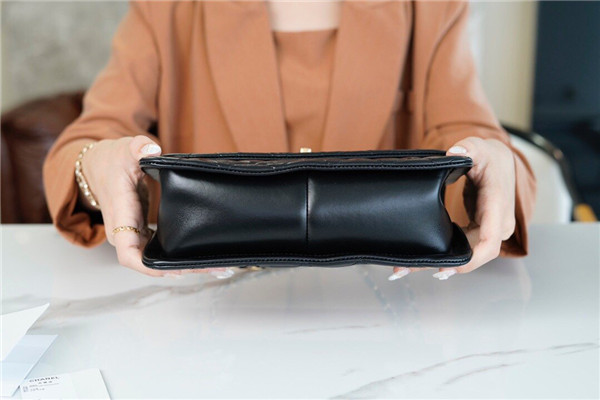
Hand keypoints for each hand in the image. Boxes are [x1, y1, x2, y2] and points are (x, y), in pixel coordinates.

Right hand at [80, 135, 233, 278]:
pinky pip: (159, 250)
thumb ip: (138, 147)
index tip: (173, 270)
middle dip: (179, 270)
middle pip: (149, 263)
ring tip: (216, 267)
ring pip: (156, 260)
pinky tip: (202, 257)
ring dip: (184, 266)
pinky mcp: (141, 233)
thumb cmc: (111, 160)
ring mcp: (133, 235)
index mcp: (121, 216)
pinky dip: (179, 256)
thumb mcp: (124, 148)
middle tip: (212, 268)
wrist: (98, 167)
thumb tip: (152, 150)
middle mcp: (124, 233)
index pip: (128, 253)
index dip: (148, 267)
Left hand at [388, 137, 515, 280]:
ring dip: (438, 263)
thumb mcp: (480, 147)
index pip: (489, 242)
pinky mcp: (479, 231)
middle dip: (443, 266)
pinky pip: (462, 248)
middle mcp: (497, 225)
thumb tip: (456, 151)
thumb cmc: (490, 156)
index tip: (448, 267)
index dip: (470, 259)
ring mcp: (489, 230)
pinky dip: (443, 255)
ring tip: (403, 268)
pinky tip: (419, 259)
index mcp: (497, 207)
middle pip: (473, 255)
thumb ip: (469, 147)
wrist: (501, 162)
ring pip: (466, 255)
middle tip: (406, 269)